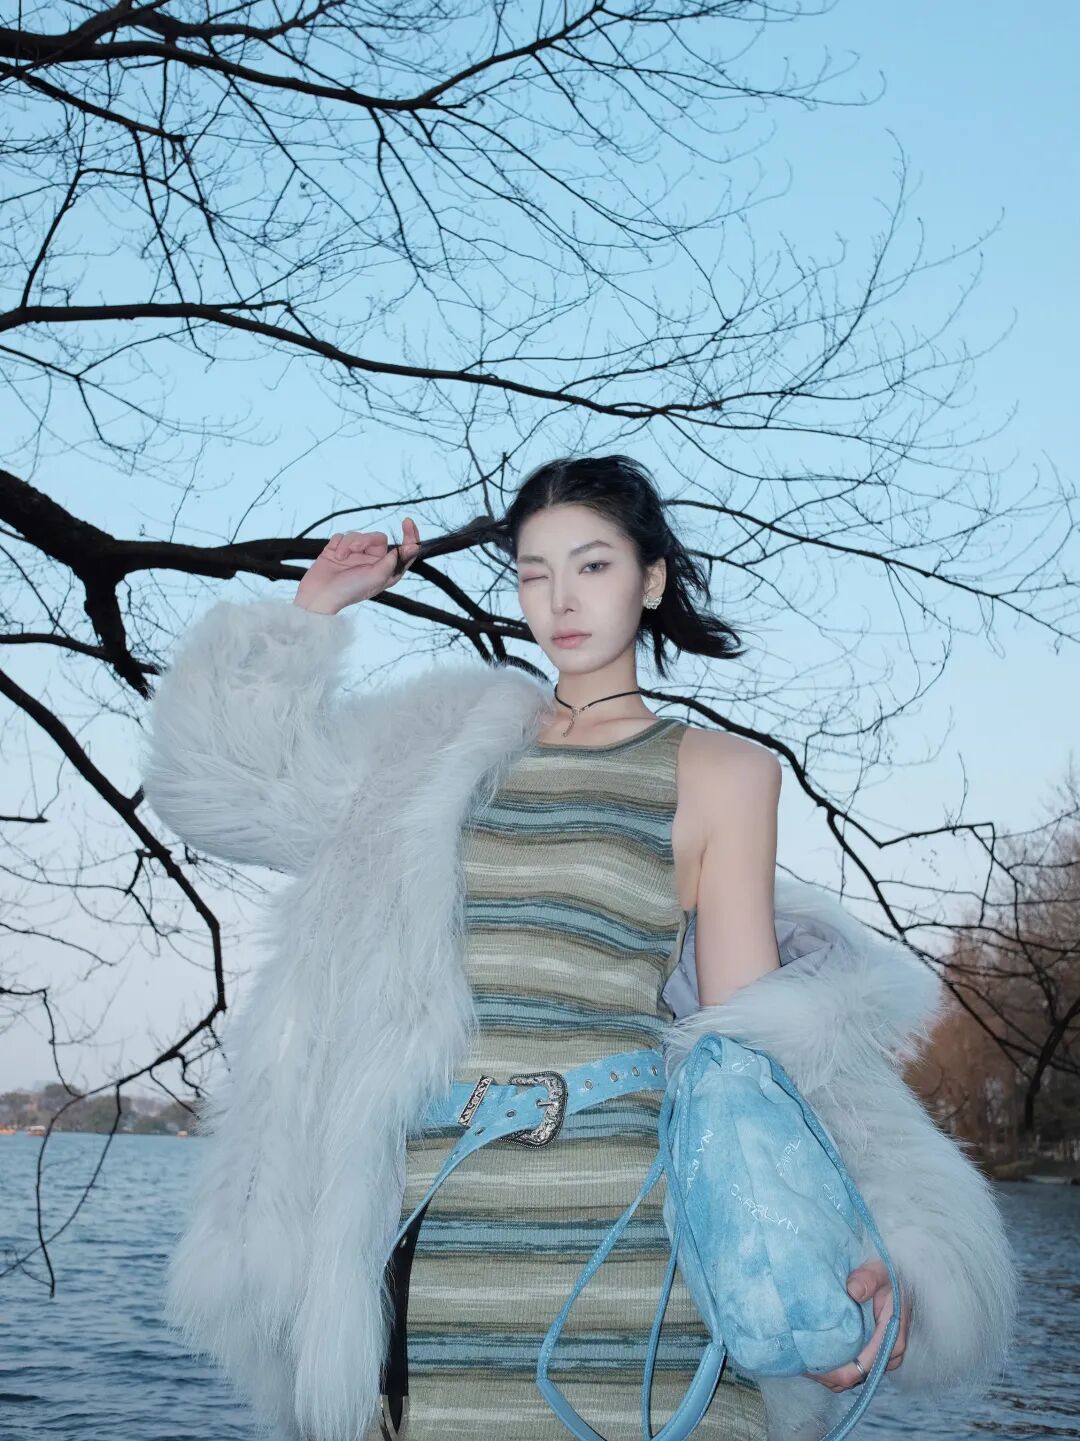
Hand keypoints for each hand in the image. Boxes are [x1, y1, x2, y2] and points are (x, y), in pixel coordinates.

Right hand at [294, 519, 420, 612]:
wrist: (319, 595)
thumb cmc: (349, 590)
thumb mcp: (376, 577)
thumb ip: (393, 561)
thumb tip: (413, 547)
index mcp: (386, 570)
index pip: (404, 551)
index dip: (409, 536)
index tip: (407, 522)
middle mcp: (373, 562)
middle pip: (378, 538)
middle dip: (365, 540)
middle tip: (356, 548)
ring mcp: (355, 555)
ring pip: (358, 535)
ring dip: (348, 544)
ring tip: (339, 558)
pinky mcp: (339, 550)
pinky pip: (342, 535)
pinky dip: (338, 544)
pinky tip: (333, 555)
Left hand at [802, 1260, 908, 1392]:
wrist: (892, 1275)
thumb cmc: (886, 1273)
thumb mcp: (879, 1270)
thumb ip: (868, 1278)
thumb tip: (853, 1291)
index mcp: (893, 1339)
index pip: (860, 1368)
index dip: (834, 1370)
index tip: (808, 1358)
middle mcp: (887, 1355)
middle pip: (853, 1377)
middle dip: (825, 1371)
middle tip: (797, 1357)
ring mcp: (878, 1356)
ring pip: (849, 1377)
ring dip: (826, 1370)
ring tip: (799, 1354)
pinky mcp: (869, 1353)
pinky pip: (848, 1368)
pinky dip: (830, 1364)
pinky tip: (810, 1351)